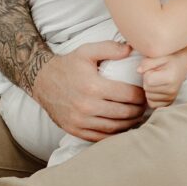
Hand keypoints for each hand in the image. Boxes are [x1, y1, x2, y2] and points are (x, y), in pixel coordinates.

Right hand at [31, 41, 146, 140]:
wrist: (41, 80)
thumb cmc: (68, 65)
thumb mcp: (87, 51)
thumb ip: (110, 48)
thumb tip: (131, 49)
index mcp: (93, 86)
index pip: (128, 95)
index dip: (141, 95)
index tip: (145, 94)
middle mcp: (86, 106)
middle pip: (124, 113)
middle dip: (138, 110)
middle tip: (144, 106)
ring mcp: (79, 120)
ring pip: (114, 127)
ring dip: (129, 124)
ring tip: (136, 117)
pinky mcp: (74, 129)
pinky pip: (99, 137)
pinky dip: (114, 134)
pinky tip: (121, 127)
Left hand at [137, 52, 186, 108]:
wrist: (183, 63)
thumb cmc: (170, 58)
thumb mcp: (159, 55)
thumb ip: (147, 62)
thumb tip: (138, 71)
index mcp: (170, 78)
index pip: (148, 80)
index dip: (147, 73)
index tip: (153, 69)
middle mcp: (172, 90)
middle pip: (147, 89)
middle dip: (147, 80)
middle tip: (156, 74)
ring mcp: (171, 97)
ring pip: (148, 97)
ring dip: (149, 89)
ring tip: (157, 80)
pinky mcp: (170, 102)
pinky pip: (152, 104)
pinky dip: (151, 97)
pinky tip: (157, 89)